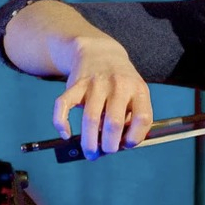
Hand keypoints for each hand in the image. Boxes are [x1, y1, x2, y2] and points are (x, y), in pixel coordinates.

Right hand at [51, 34, 153, 157]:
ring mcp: (95, 84)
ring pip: (90, 119)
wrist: (99, 52)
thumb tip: (118, 146)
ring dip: (89, 142)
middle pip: (113, 123)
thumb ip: (132, 117)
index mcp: (138, 90)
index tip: (126, 144)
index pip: (142, 118)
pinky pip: (63, 106)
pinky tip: (66, 134)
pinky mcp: (75, 85)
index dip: (135, 137)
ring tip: (90, 153)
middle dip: (109, 145)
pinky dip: (61, 123)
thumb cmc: (120, 82)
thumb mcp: (135, 93)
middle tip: (105, 151)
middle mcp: (118, 85)